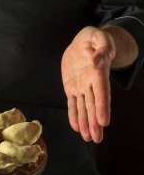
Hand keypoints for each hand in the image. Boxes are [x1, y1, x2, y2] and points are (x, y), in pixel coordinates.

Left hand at [61, 26, 115, 142]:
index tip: (104, 121)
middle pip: (94, 105)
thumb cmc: (92, 39)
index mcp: (98, 72)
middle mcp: (91, 83)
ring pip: (84, 108)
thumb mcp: (98, 36)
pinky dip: (74, 115)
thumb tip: (96, 62)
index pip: (101, 92)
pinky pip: (72, 103)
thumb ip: (101, 48)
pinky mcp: (71, 87)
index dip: (102, 107)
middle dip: (94, 122)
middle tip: (96, 138)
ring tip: (89, 138)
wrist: (82, 42)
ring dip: (86, 123)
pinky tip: (76, 128)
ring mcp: (81, 87)